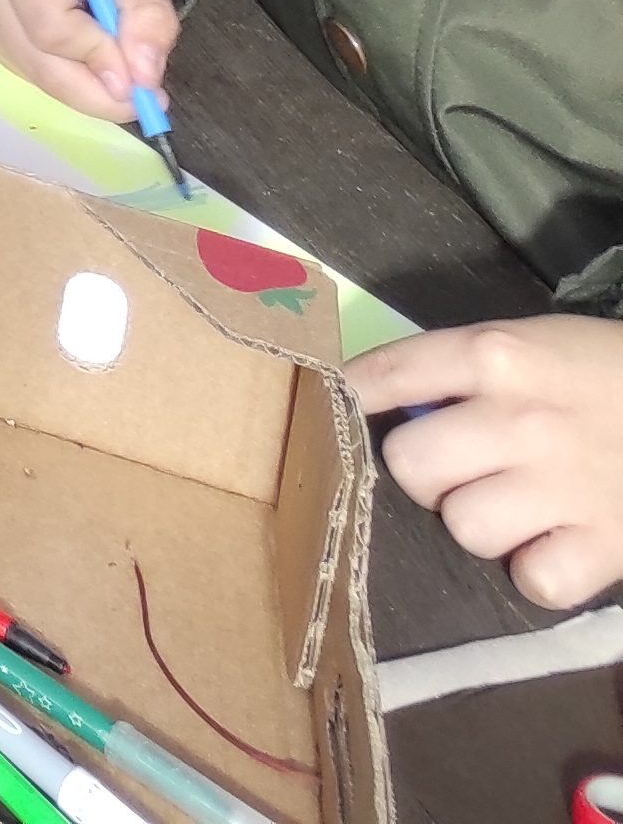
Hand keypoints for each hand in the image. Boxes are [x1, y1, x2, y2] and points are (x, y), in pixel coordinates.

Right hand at [0, 0, 181, 129]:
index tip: (146, 81)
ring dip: (86, 91)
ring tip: (127, 83)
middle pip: (39, 63)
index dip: (99, 59)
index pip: (51, 26)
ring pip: (35, 75)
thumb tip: (144, 76)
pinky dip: (68, 80)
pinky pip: (30, 72)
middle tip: (145, 101)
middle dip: (98, 94)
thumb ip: (147, 11)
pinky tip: (94, 67)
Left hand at [350, 319, 622, 608]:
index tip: (329, 411)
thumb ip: (462, 370)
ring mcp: (561, 486)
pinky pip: (529, 580)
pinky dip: (539, 571)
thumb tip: (381, 399)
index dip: (350, 399)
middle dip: (424, 472)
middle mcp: (519, 418)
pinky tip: (557, 541)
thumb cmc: (602, 375)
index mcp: (497, 355)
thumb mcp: (532, 344)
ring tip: (517, 503)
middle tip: (459, 468)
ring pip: (463, 527)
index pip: (390, 375)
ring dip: (480, 523)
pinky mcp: (601, 547)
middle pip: (411, 465)